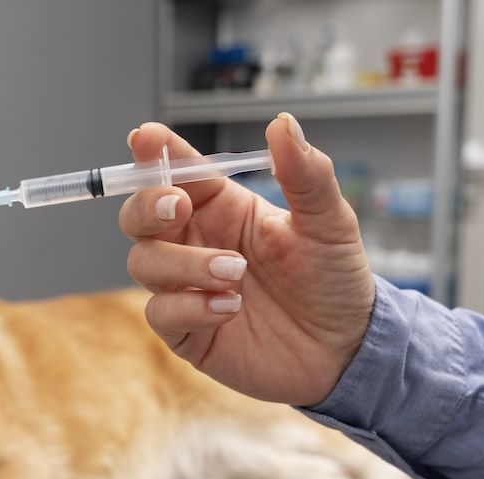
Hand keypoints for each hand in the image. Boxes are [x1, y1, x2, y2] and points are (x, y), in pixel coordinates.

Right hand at [119, 116, 374, 405]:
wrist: (345, 350)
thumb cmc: (334, 281)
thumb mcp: (329, 222)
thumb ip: (305, 174)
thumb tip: (283, 123)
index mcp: (222, 208)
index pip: (178, 172)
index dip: (156, 153)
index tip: (145, 137)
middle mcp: (196, 243)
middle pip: (138, 216)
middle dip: (147, 206)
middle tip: (178, 206)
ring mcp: (185, 288)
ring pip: (143, 262)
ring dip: (184, 264)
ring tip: (235, 273)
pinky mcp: (185, 330)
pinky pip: (160, 312)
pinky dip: (190, 306)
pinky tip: (229, 308)